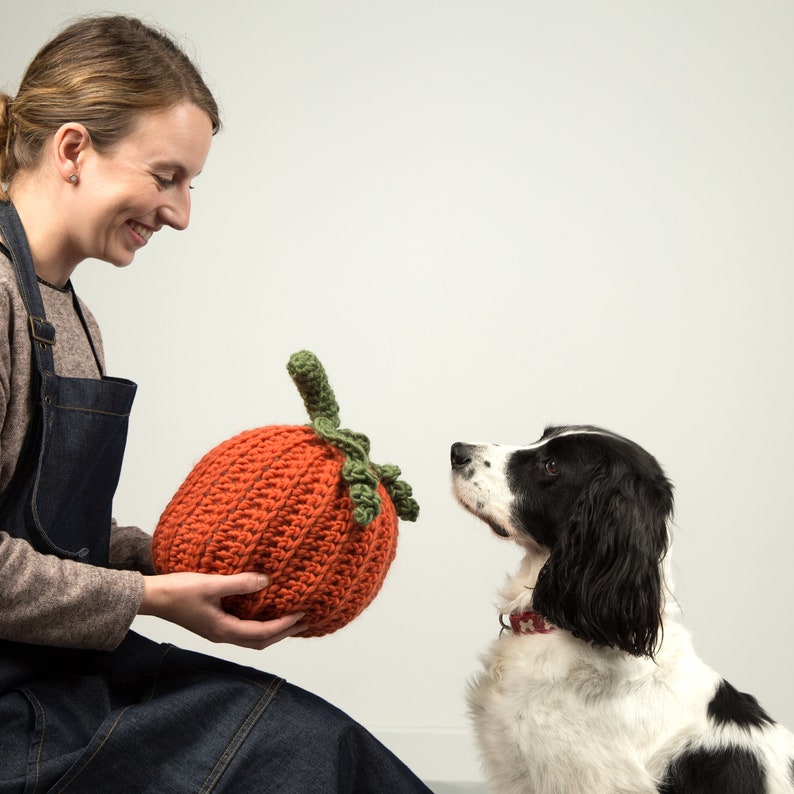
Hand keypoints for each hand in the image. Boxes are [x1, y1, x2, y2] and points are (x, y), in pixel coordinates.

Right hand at [139, 571, 305, 648]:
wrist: (151, 597)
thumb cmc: (178, 591)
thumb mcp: (211, 584)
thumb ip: (240, 583)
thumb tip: (266, 581)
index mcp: (224, 630)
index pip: (262, 633)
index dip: (284, 625)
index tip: (302, 615)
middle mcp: (223, 635)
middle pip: (260, 642)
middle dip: (284, 633)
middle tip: (305, 622)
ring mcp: (217, 631)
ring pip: (252, 638)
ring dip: (273, 631)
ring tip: (291, 620)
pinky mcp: (213, 624)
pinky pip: (243, 630)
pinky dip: (259, 625)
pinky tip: (265, 612)